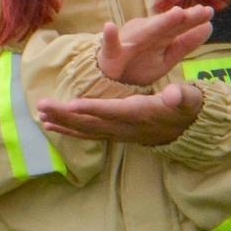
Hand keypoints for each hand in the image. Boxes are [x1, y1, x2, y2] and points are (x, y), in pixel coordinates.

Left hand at [37, 81, 204, 145]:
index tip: (70, 104)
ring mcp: (120, 134)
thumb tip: (175, 94)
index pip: (112, 111)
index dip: (92, 109)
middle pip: (92, 123)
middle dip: (66, 115)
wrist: (189, 129)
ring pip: (87, 130)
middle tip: (41, 106)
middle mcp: (126, 127)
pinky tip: (52, 127)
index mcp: (140, 112)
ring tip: (41, 118)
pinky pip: (89, 135)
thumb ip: (181, 96)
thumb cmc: (186, 106)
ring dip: (64, 124)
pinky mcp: (116, 135)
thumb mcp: (188, 98)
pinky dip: (71, 131)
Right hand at [96, 5, 213, 85]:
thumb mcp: (167, 57)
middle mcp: (145, 37)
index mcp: (159, 38)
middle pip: (164, 27)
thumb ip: (186, 43)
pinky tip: (110, 27)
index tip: (209, 12)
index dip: (192, 21)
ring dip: (158, 23)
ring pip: (144, 32)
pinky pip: (109, 45)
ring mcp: (127, 44)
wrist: (109, 78)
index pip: (177, 28)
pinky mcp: (110, 54)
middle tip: (199, 11)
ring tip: (176, 14)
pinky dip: (110, 37)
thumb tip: (210, 26)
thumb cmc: (139, 64)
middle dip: (181, 19)